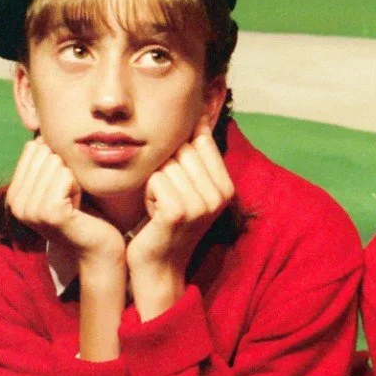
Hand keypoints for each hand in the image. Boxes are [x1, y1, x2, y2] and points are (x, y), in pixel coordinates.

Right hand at [4, 138, 123, 266]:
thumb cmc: (85, 212)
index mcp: (14, 194)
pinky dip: (79, 186)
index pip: (33, 149)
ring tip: (75, 202)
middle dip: (66, 170)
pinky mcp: (49, 212)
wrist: (99, 247)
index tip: (64, 188)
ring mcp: (30, 209)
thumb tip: (41, 130)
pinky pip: (67, 175)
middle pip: (45, 154)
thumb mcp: (60, 183)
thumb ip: (46, 161)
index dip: (58, 162)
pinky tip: (79, 206)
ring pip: (56, 163)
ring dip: (74, 179)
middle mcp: (16, 202)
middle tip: (71, 196)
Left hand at [125, 119, 235, 278]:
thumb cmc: (167, 220)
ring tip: (161, 205)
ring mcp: (201, 205)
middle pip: (182, 150)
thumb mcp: (190, 186)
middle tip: (167, 197)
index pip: (201, 141)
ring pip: (166, 164)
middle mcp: (219, 195)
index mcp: (227, 187)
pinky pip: (155, 179)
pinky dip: (148, 194)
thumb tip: (200, 111)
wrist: (159, 264)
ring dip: (155, 183)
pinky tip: (154, 213)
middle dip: (166, 168)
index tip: (176, 178)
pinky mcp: (179, 212)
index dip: (180, 151)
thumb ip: (197, 153)